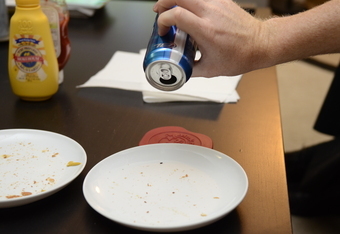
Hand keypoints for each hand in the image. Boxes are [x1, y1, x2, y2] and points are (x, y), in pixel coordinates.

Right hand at [153, 0, 267, 76]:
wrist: (261, 44)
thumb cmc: (240, 56)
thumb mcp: (211, 69)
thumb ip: (190, 69)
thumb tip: (180, 67)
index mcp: (206, 30)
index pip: (175, 14)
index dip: (163, 21)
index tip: (163, 30)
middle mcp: (210, 13)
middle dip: (163, 3)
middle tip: (160, 13)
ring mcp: (217, 4)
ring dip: (176, 0)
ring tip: (172, 10)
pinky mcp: (222, 0)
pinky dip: (190, 2)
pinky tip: (190, 12)